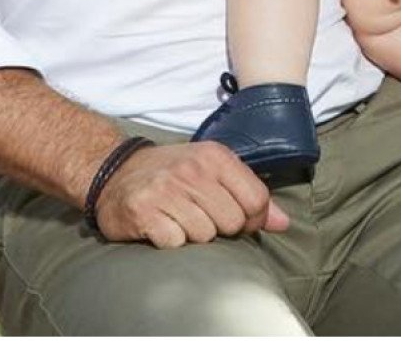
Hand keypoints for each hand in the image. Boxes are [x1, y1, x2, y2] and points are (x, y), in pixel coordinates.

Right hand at [92, 141, 290, 246]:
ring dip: (193, 235)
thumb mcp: (214, 172)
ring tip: (178, 218)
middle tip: (200, 216)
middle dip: (220, 227)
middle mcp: (192, 170)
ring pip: (205, 236)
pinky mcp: (143, 212)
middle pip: (233, 223)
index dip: (252, 219)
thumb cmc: (174, 175)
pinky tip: (161, 226)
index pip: (256, 200)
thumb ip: (251, 195)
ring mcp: (166, 190)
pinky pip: (176, 243)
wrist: (116, 171)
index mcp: (216, 157)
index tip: (237, 219)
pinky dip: (170, 241)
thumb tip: (284, 223)